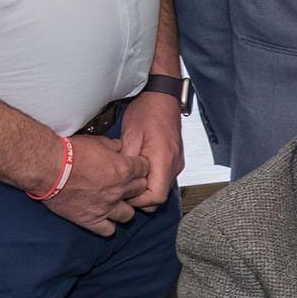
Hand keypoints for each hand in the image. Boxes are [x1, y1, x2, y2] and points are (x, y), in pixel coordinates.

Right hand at [36, 133, 140, 234]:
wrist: (48, 167)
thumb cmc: (70, 151)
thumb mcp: (97, 141)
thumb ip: (113, 146)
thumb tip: (120, 147)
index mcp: (124, 169)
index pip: (145, 170)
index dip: (140, 167)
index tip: (133, 167)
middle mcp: (119, 190)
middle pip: (140, 191)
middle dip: (135, 186)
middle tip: (124, 184)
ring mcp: (106, 207)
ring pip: (129, 215)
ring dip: (124, 208)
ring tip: (114, 203)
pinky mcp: (91, 220)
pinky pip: (109, 230)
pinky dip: (108, 226)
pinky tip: (102, 218)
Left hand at [118, 90, 183, 209]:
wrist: (162, 97)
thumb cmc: (147, 111)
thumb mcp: (130, 135)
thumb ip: (127, 161)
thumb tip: (120, 179)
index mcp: (163, 160)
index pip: (156, 197)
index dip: (139, 201)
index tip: (125, 193)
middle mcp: (174, 164)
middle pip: (160, 196)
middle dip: (141, 197)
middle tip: (124, 187)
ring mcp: (176, 163)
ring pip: (162, 188)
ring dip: (146, 188)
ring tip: (129, 178)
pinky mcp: (174, 160)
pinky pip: (163, 178)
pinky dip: (151, 180)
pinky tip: (138, 171)